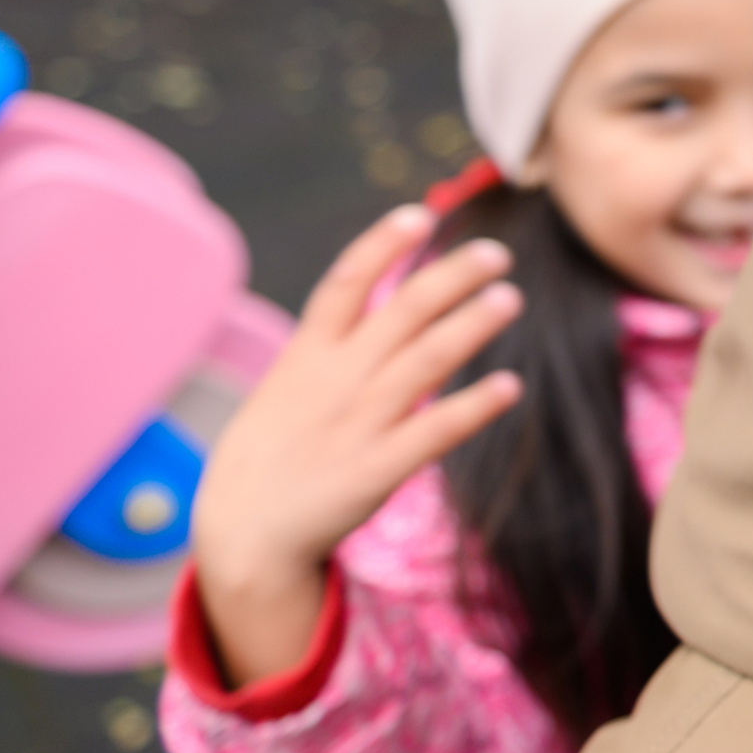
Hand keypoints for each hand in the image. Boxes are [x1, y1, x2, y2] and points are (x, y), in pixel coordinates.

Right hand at [188, 205, 525, 687]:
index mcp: (307, 355)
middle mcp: (336, 380)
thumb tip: (378, 312)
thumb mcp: (287, 388)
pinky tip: (510, 387)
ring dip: (469, 326)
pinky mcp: (377, 470)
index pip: (346, 282)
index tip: (421, 215)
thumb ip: (332, 350)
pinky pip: (433, 431)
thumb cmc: (271, 457)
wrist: (242, 536)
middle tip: (498, 254)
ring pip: (423, 361)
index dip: (382, 245)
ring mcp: (358, 423)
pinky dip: (472, 407)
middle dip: (449, 277)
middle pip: (400, 312)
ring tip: (510, 298)